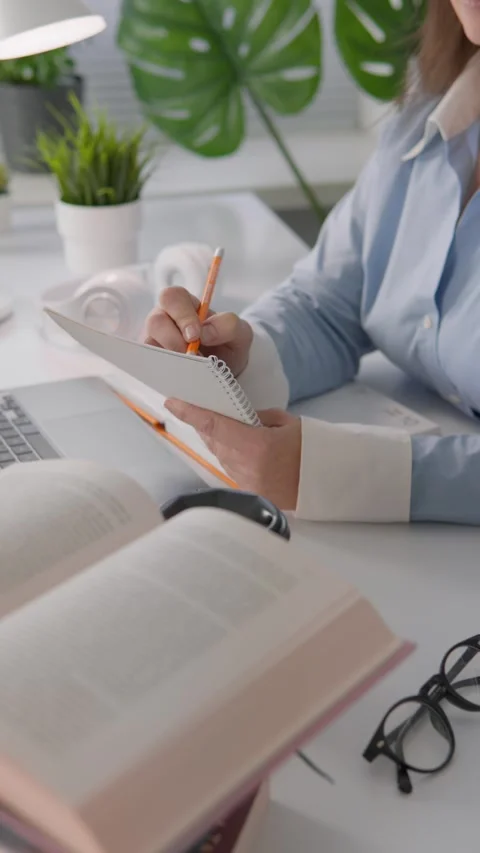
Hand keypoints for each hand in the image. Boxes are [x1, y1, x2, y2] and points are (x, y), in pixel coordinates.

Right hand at [144, 286, 253, 376]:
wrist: (226, 370)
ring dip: (169, 356)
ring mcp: (157, 340)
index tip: (195, 335)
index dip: (181, 314)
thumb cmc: (228, 345)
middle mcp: (166, 319)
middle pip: (155, 320)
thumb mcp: (240, 333)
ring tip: (189, 366)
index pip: (172, 297)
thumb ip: (228, 325)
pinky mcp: (154, 360)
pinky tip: (180, 374)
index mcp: (185, 305)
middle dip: (172, 338)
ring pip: (149, 343)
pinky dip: (165, 368)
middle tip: (191, 354)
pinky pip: (150, 363)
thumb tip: (205, 332)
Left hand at [164, 400, 301, 510]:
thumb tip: (239, 418)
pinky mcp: (252, 493)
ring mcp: (248, 483)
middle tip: (198, 409)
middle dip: (205, 425)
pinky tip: (239, 448)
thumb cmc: (313, 448)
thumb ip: (257, 418)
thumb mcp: (286, 422)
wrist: (331, 479)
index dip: (190, 413)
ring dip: (219, 441)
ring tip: (224, 428)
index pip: (213, 425)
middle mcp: (247, 467)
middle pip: (214, 441)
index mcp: (256, 446)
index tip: (173, 402)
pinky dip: (231, 456)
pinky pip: (232, 470)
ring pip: (221, 456)